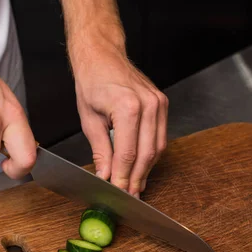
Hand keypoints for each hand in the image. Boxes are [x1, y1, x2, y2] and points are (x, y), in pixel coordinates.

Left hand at [70, 39, 167, 197]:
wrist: (102, 56)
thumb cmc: (92, 82)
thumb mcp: (89, 120)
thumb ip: (101, 150)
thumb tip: (106, 175)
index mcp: (128, 107)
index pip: (127, 153)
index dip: (122, 177)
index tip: (117, 192)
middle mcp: (148, 105)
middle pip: (146, 154)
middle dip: (136, 178)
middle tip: (128, 196)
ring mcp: (158, 103)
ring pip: (157, 148)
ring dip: (145, 169)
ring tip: (135, 185)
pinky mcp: (162, 104)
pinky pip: (160, 137)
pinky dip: (151, 154)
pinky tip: (142, 166)